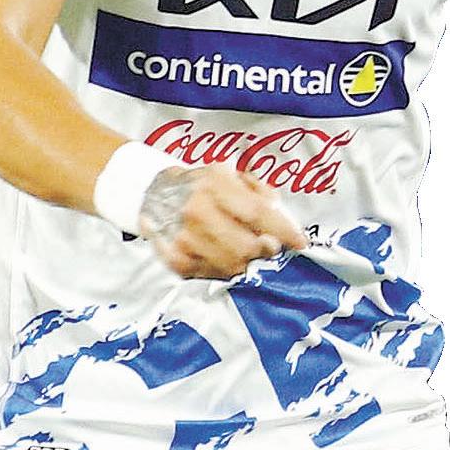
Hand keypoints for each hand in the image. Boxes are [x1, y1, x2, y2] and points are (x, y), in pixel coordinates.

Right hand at [139, 166, 307, 278]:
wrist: (150, 195)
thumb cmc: (196, 184)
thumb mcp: (226, 173)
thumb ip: (257, 191)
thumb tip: (280, 213)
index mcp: (212, 186)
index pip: (257, 213)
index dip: (283, 230)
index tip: (299, 242)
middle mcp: (197, 213)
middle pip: (247, 246)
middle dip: (265, 249)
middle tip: (268, 245)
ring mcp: (185, 240)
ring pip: (233, 265)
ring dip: (246, 261)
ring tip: (242, 248)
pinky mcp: (177, 261)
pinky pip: (214, 275)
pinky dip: (226, 269)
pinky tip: (223, 256)